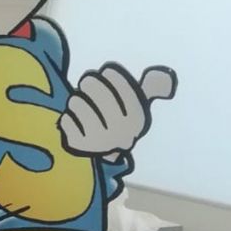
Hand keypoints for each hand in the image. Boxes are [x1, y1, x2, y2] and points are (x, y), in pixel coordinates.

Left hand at [60, 64, 176, 157]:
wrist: (106, 156)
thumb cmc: (119, 120)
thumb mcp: (139, 104)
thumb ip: (152, 87)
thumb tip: (165, 75)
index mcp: (137, 115)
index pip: (112, 74)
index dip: (108, 76)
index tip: (110, 84)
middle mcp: (121, 129)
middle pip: (90, 84)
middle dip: (89, 86)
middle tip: (92, 95)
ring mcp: (99, 140)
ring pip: (75, 101)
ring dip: (77, 103)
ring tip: (85, 112)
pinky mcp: (78, 146)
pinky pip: (65, 119)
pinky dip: (68, 120)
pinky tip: (78, 126)